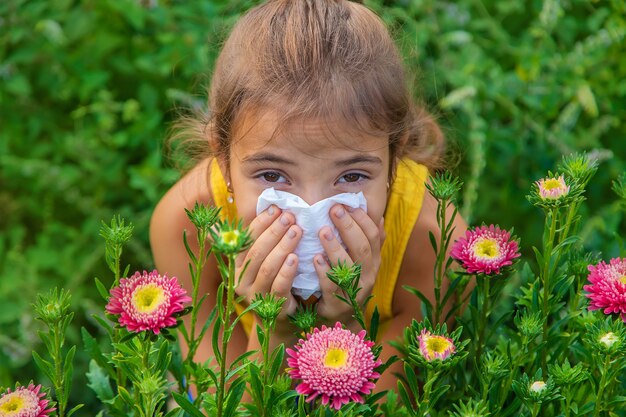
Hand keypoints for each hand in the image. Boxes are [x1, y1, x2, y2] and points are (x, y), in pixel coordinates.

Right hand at [234, 206, 301, 321]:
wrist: (281, 319)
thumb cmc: (274, 281)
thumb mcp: (263, 261)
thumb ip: (257, 240)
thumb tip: (238, 214)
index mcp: (236, 265)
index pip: (246, 239)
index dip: (261, 222)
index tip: (276, 208)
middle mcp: (240, 280)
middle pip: (256, 252)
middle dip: (274, 232)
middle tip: (291, 217)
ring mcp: (254, 296)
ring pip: (267, 267)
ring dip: (282, 247)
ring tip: (297, 231)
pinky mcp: (271, 309)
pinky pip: (278, 287)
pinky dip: (286, 271)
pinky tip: (295, 258)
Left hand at [313, 204, 384, 326]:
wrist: (340, 316)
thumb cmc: (348, 280)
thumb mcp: (362, 262)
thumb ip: (369, 241)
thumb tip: (379, 217)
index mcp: (374, 261)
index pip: (374, 236)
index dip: (362, 219)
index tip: (347, 204)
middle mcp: (369, 275)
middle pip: (362, 248)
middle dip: (348, 226)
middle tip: (333, 210)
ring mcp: (355, 291)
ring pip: (348, 266)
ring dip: (335, 246)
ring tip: (322, 230)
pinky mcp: (338, 304)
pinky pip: (331, 286)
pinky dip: (324, 271)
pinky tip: (315, 258)